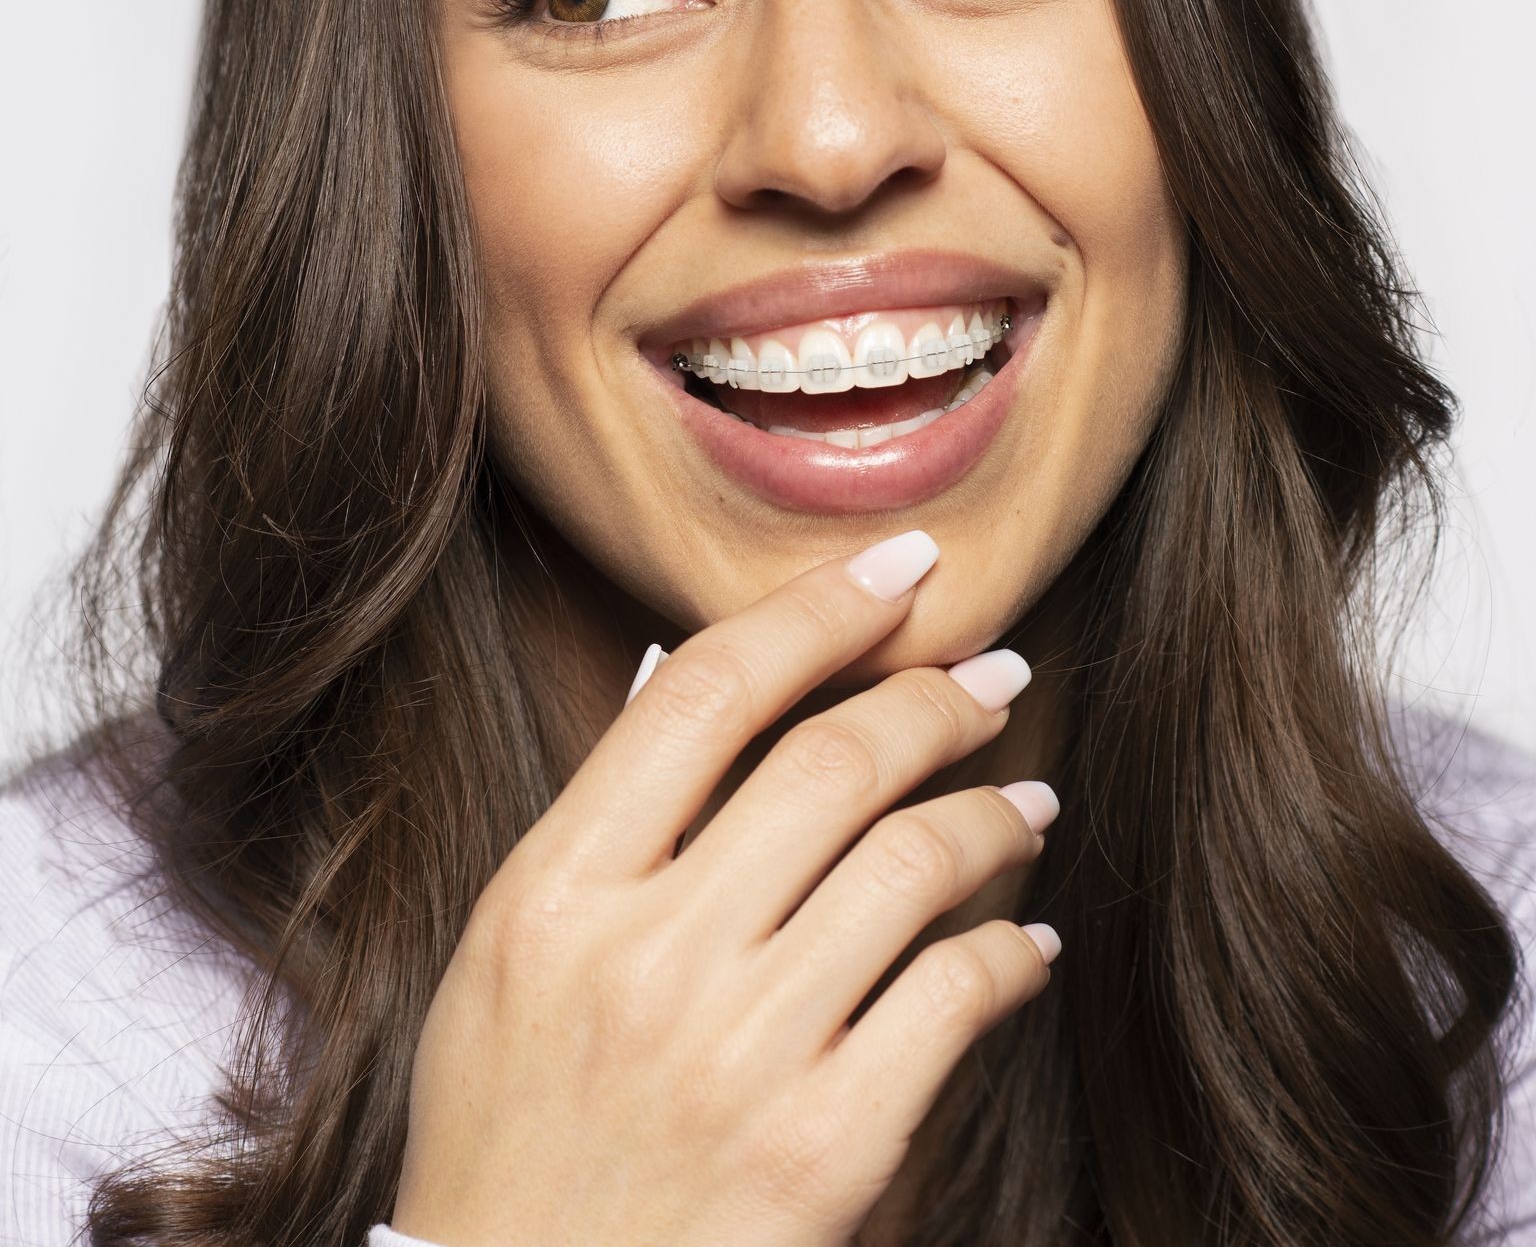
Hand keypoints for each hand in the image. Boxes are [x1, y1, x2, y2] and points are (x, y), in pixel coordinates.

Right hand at [392, 530, 1058, 1246]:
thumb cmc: (510, 1129)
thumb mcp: (505, 956)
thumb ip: (600, 818)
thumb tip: (680, 672)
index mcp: (555, 891)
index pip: (705, 693)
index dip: (818, 608)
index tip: (902, 567)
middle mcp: (647, 957)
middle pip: (829, 762)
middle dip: (936, 698)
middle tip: (996, 676)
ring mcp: (739, 1055)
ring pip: (908, 867)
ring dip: (992, 816)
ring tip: (1027, 802)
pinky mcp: (821, 1153)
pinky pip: (952, 1003)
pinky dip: (1009, 955)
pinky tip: (1029, 943)